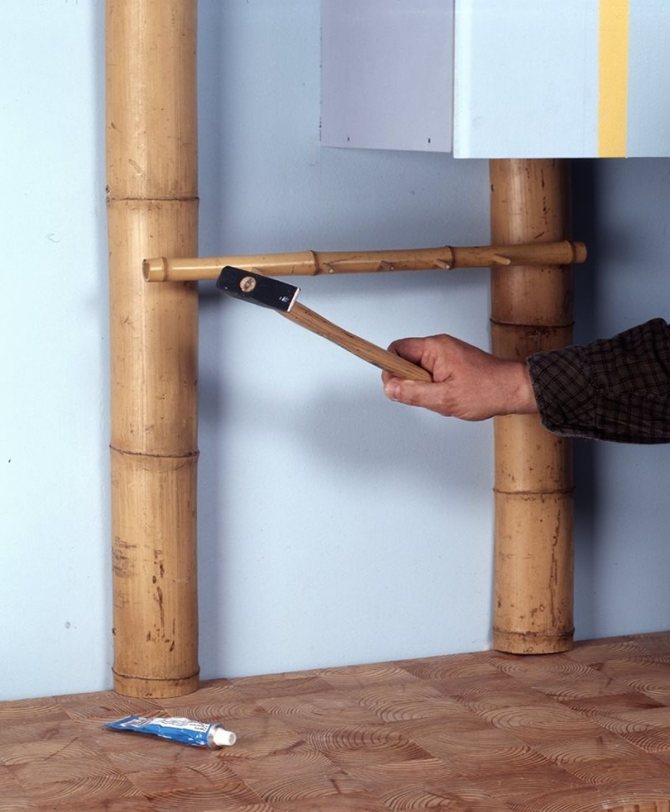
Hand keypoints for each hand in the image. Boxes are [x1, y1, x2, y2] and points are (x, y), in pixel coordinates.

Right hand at [381, 334, 537, 420]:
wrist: (514, 389)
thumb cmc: (487, 391)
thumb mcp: (444, 399)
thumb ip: (412, 393)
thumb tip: (389, 388)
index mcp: (434, 348)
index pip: (396, 350)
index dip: (390, 369)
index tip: (395, 386)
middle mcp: (439, 345)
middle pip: (405, 359)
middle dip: (409, 382)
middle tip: (425, 396)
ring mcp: (446, 352)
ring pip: (418, 368)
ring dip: (423, 386)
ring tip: (441, 397)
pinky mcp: (452, 361)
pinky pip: (431, 372)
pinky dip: (434, 386)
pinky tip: (447, 396)